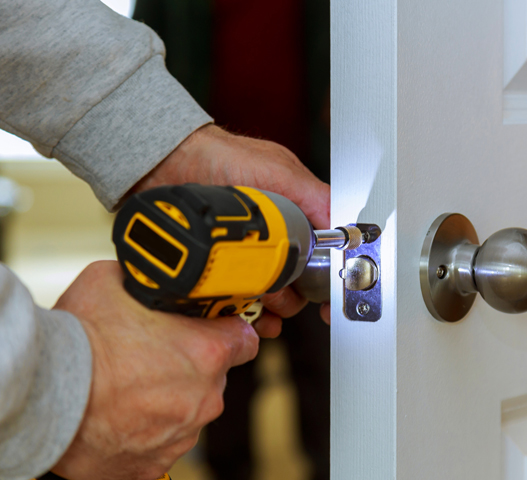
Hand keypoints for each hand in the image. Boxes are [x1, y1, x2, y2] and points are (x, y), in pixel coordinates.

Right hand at [51, 261, 259, 479]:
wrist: (44, 397)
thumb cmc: (80, 342)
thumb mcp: (117, 281)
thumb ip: (154, 283)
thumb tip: (156, 279)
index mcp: (209, 352)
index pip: (245, 338)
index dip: (226, 331)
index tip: (210, 330)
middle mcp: (206, 396)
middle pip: (215, 376)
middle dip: (191, 365)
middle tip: (153, 356)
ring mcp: (184, 434)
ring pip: (189, 410)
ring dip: (169, 398)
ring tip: (128, 387)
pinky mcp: (157, 464)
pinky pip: (162, 442)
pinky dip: (146, 430)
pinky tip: (120, 415)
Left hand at [131, 124, 330, 325]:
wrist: (167, 162)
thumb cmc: (222, 156)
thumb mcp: (279, 170)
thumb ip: (315, 195)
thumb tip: (344, 226)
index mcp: (295, 217)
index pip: (321, 255)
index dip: (328, 281)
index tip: (329, 301)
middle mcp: (272, 238)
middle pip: (297, 283)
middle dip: (294, 295)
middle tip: (281, 292)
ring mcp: (246, 254)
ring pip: (270, 295)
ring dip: (272, 306)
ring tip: (262, 302)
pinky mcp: (219, 266)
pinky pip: (237, 298)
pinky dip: (245, 311)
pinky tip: (244, 314)